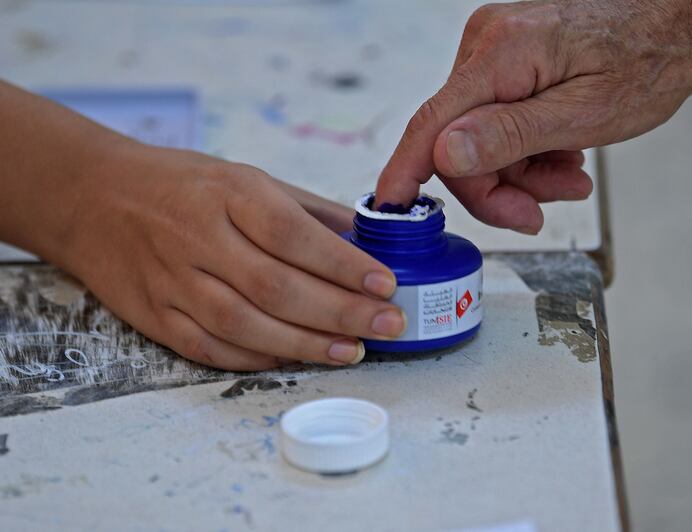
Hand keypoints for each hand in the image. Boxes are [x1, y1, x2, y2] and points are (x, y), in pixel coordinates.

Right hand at [64, 144, 405, 369]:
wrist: (93, 197)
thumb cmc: (182, 185)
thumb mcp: (244, 178)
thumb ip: (306, 210)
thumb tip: (366, 238)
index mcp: (228, 194)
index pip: (293, 233)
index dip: (343, 264)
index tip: (386, 283)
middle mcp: (199, 238)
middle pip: (276, 287)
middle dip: (341, 311)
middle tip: (388, 324)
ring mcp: (173, 282)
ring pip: (246, 325)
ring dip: (306, 344)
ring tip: (354, 351)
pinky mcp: (156, 316)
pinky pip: (211, 348)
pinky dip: (258, 358)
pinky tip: (296, 359)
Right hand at [375, 0, 691, 231]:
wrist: (679, 19)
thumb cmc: (648, 59)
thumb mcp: (584, 114)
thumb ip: (510, 136)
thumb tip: (444, 156)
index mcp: (501, 54)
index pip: (431, 124)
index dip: (405, 174)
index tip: (388, 211)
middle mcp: (487, 45)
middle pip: (457, 141)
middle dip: (496, 186)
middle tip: (540, 212)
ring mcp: (496, 51)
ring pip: (479, 138)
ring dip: (519, 172)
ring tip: (569, 180)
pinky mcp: (509, 61)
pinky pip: (497, 121)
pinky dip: (526, 150)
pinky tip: (563, 157)